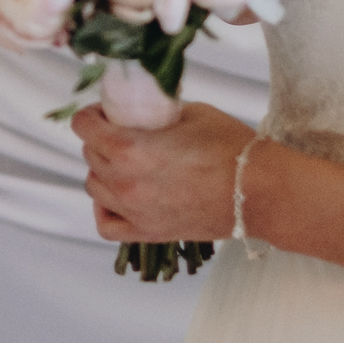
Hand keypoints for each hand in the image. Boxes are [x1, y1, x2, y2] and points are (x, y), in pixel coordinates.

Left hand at [71, 100, 253, 243]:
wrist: (259, 192)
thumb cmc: (231, 150)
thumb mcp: (190, 113)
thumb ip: (158, 112)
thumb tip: (143, 110)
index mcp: (130, 149)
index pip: (84, 127)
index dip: (91, 114)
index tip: (104, 112)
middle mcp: (126, 183)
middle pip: (90, 155)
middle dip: (100, 139)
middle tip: (120, 131)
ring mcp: (135, 211)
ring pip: (94, 186)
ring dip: (102, 170)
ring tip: (123, 161)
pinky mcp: (148, 233)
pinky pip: (106, 224)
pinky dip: (105, 208)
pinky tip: (118, 195)